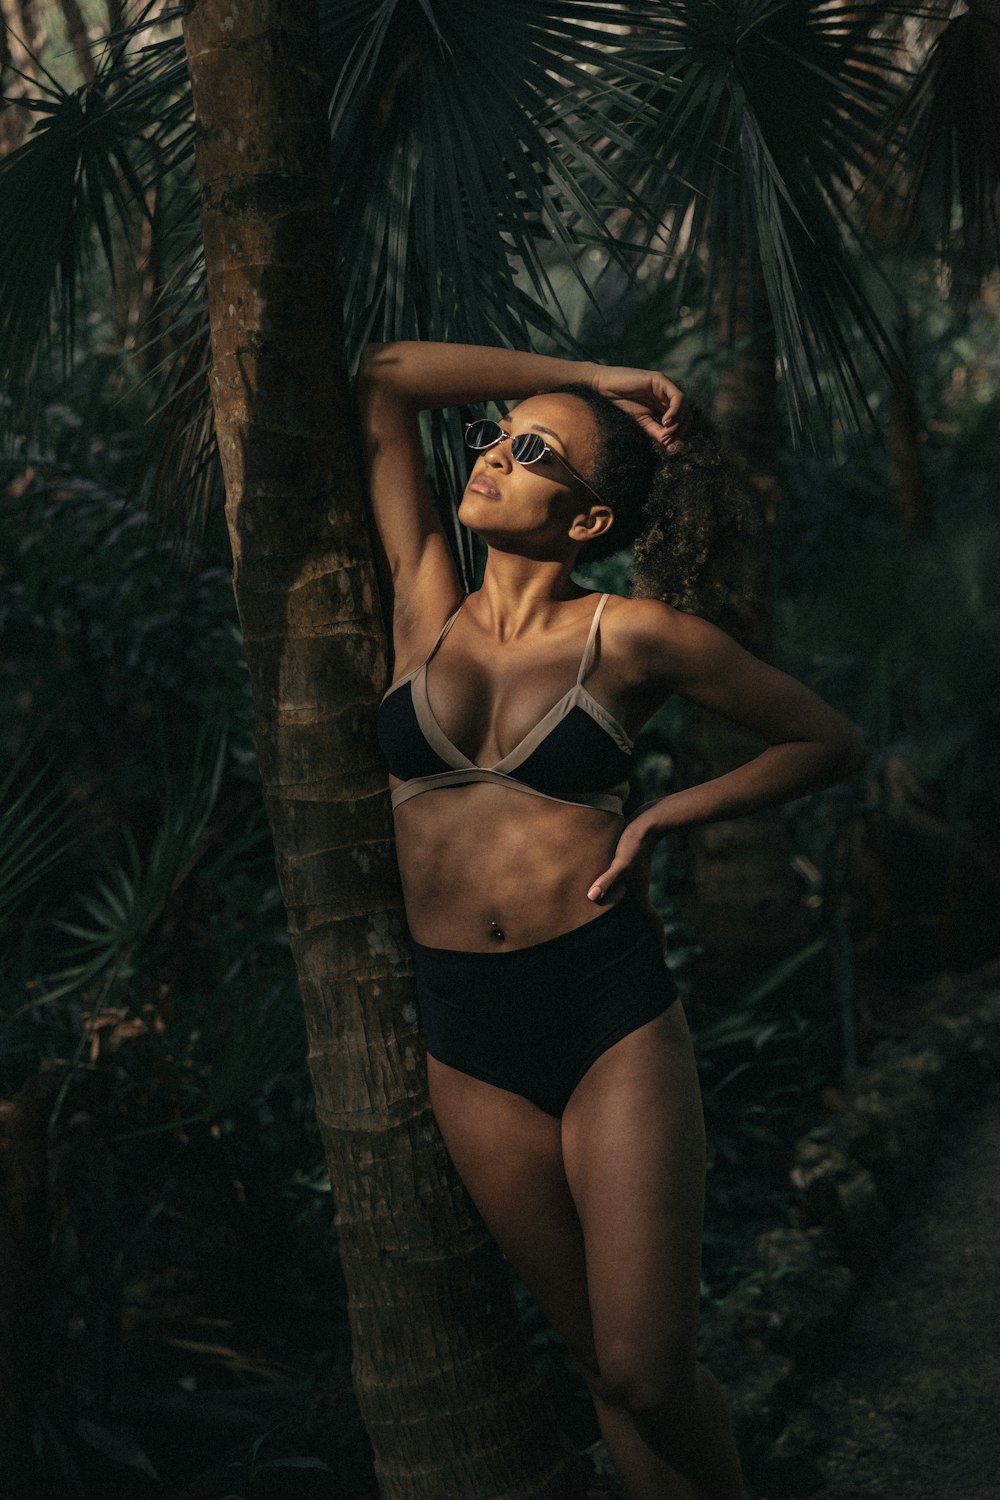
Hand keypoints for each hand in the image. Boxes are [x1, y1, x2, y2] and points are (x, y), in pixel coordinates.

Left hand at [587, 815, 669, 958]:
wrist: (647, 822)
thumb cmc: (634, 842)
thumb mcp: (621, 862)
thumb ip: (608, 879)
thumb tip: (592, 897)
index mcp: (638, 897)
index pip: (652, 927)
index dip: (657, 945)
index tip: (660, 961)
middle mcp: (638, 894)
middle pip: (645, 923)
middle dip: (647, 941)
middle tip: (646, 959)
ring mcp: (634, 885)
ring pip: (637, 911)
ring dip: (637, 926)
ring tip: (633, 940)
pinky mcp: (629, 874)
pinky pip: (625, 896)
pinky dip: (622, 905)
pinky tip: (614, 906)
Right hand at [588, 364, 687, 445]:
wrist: (605, 388)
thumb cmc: (620, 403)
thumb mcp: (642, 422)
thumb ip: (655, 431)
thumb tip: (669, 444)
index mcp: (663, 403)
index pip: (680, 419)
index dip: (678, 432)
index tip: (668, 444)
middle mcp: (666, 394)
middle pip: (685, 412)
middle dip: (680, 429)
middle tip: (669, 440)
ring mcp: (665, 386)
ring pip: (683, 406)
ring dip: (678, 422)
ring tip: (666, 431)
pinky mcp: (661, 380)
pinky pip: (677, 397)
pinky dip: (675, 411)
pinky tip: (665, 421)